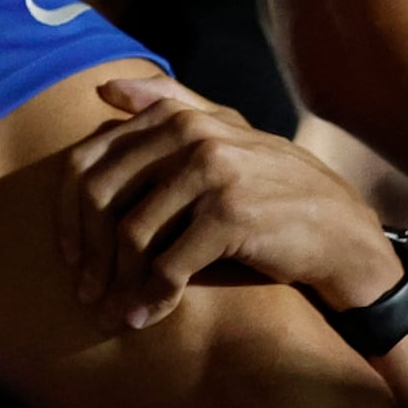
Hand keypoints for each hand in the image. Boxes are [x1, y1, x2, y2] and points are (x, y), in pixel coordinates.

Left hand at [60, 76, 398, 331]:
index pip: (90, 160)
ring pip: (132, 235)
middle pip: (101, 197)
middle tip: (86, 293)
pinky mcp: (229, 215)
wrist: (339, 230)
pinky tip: (145, 318)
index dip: (68, 214)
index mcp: (178, 117)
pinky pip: (168, 265)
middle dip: (86, 253)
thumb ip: (169, 104)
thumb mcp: (226, 133)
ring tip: (112, 313)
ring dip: (117, 284)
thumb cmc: (272, 188)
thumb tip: (103, 89)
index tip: (71, 256)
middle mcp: (192, 135)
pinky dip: (150, 299)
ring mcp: (212, 172)